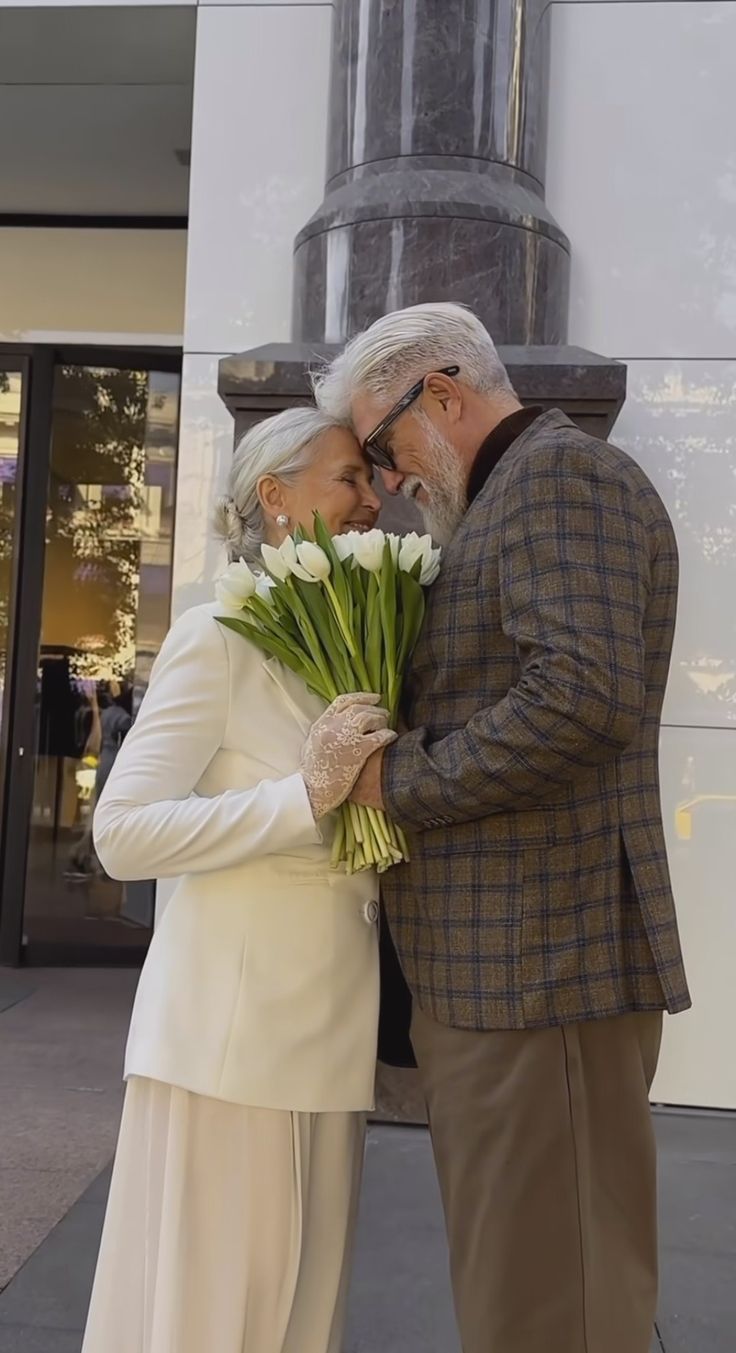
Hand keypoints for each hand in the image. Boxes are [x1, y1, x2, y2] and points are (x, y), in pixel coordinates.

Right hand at [300, 693, 395, 818]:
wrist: (312, 792)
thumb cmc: (312, 771)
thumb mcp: (312, 743)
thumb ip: (325, 729)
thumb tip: (338, 721)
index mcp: (322, 723)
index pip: (343, 701)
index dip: (362, 696)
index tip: (375, 698)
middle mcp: (333, 727)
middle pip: (359, 708)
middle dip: (375, 709)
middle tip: (384, 714)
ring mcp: (346, 738)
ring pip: (370, 718)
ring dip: (381, 720)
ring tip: (386, 725)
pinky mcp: (357, 752)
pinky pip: (379, 737)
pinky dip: (388, 734)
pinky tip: (391, 737)